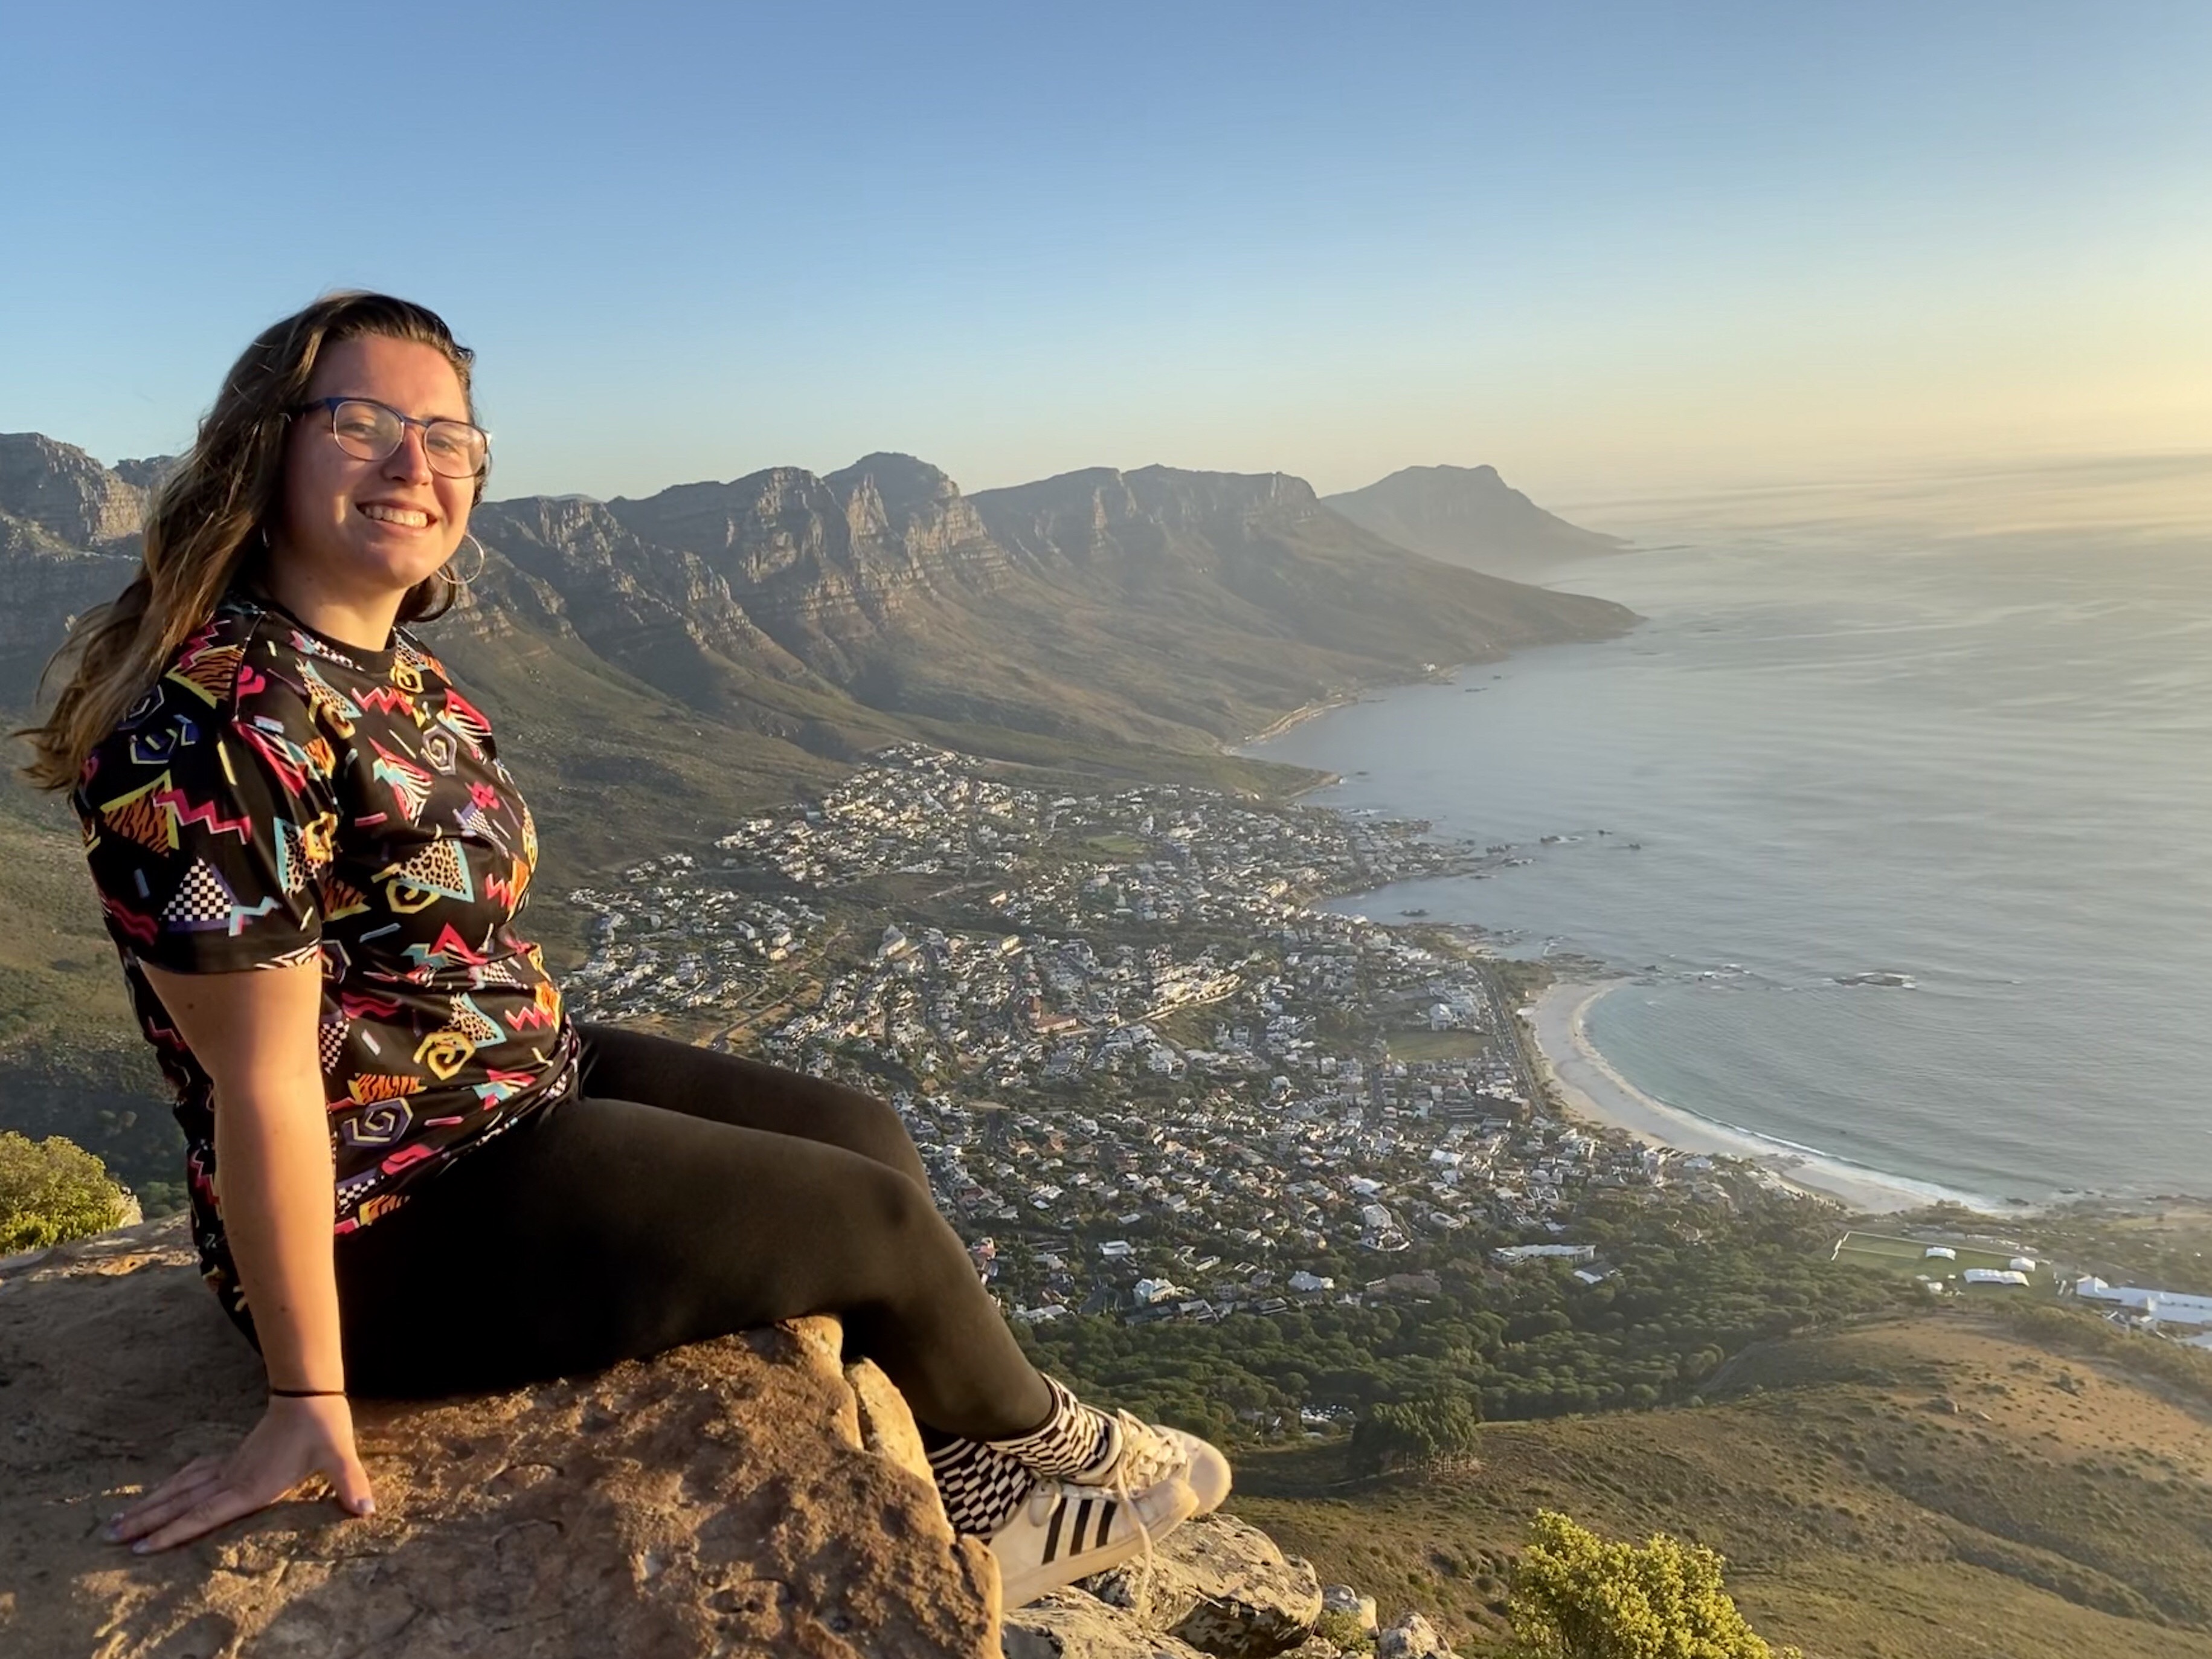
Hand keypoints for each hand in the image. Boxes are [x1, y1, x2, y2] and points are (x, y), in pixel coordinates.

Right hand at [103, 1395, 374, 1552]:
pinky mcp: (232, 1458)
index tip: (143, 1547)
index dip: (176, 1531)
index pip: (206, 1513)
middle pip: (182, 1503)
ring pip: (181, 1488)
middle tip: (109, 1537)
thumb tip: (367, 1510)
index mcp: (253, 1485)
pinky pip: (193, 1475)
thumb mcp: (339, 1455)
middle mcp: (233, 1478)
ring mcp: (229, 1467)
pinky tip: (160, 1495)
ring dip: (151, 1504)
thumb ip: (349, 1484)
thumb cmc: (322, 1426)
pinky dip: (171, 1487)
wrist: (309, 1393)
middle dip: (146, 1521)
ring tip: (117, 1522)